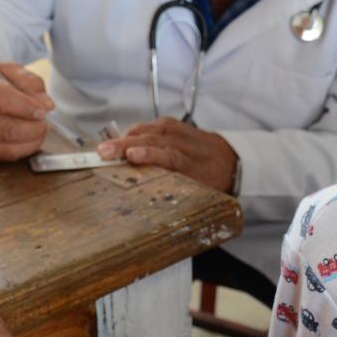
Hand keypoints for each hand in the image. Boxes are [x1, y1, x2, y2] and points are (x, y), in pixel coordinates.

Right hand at [0, 62, 54, 160]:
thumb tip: (46, 104)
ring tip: (40, 131)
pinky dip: (20, 150)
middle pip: (2, 128)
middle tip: (44, 123)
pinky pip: (0, 156)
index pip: (0, 99)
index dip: (25, 107)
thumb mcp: (7, 70)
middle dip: (31, 128)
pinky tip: (28, 140)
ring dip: (28, 142)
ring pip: (2, 147)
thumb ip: (29, 82)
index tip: (43, 110)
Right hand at [97, 117, 237, 192]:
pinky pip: (155, 124)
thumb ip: (181, 194)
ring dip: (127, 136)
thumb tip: (156, 212)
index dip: (150, 154)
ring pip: (152, 129)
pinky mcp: (176, 124)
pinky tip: (124, 137)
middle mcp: (187, 145)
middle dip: (126, 144)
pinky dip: (138, 130)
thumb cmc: (213, 181)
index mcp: (196, 165)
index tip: (132, 156)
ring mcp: (182, 132)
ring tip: (106, 147)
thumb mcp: (202, 193)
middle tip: (104, 152)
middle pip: (155, 140)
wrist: (232, 158)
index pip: (171, 156)